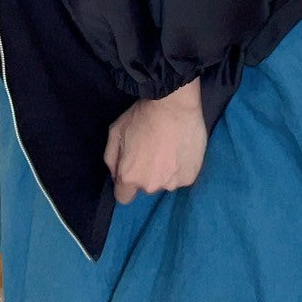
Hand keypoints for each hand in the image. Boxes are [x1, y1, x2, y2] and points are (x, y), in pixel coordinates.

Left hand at [104, 79, 207, 204]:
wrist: (174, 104)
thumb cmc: (142, 115)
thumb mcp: (115, 132)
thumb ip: (111, 159)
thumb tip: (116, 175)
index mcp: (130, 176)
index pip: (123, 197)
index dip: (125, 184)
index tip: (131, 169)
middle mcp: (151, 185)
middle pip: (145, 187)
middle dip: (145, 174)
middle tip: (151, 151)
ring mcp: (173, 183)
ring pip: (165, 182)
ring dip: (164, 171)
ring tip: (168, 149)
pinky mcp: (190, 177)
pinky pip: (181, 177)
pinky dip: (180, 167)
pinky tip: (180, 150)